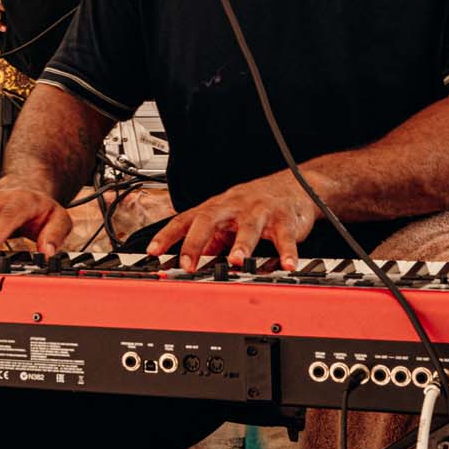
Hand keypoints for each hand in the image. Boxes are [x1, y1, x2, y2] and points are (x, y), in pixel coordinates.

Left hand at [146, 171, 319, 269]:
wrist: (294, 184)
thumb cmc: (255, 203)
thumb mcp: (226, 218)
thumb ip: (208, 239)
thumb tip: (187, 261)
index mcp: (216, 209)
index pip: (185, 220)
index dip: (167, 235)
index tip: (153, 251)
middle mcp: (234, 207)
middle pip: (209, 220)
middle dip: (195, 242)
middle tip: (187, 264)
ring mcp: (259, 212)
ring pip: (248, 227)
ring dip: (242, 245)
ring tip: (237, 262)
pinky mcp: (284, 220)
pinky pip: (285, 237)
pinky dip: (287, 252)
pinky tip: (287, 265)